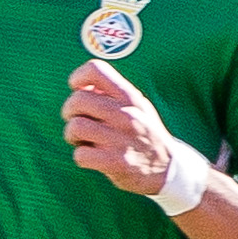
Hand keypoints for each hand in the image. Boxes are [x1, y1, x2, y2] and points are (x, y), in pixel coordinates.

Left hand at [64, 60, 189, 199]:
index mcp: (130, 97)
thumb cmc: (142, 133)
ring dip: (72, 136)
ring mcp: (122, 139)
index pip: (95, 70)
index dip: (78, 78)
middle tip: (78, 121)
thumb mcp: (135, 107)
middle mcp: (127, 115)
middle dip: (69, 112)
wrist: (167, 168)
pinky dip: (81, 157)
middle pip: (77, 100)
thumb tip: (80, 84)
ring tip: (84, 141)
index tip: (79, 91)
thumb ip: (110, 94)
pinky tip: (93, 157)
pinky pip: (80, 155)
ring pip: (75, 127)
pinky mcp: (116, 162)